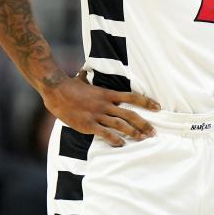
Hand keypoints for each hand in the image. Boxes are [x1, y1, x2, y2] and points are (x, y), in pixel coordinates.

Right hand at [41, 70, 159, 146]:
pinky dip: (114, 139)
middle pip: (130, 114)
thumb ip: (90, 78)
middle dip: (144, 124)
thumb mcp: (85, 80)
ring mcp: (97, 114)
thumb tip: (86, 70)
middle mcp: (105, 104)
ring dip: (133, 133)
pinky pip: (105, 133)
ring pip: (120, 125)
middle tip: (154, 132)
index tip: (158, 107)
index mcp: (108, 93)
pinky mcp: (88, 124)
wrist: (56, 91)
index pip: (132, 97)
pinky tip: (121, 144)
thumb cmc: (70, 85)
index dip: (147, 102)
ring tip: (142, 139)